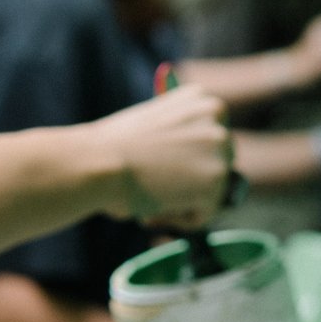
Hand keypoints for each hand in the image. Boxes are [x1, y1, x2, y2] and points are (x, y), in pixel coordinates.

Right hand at [96, 86, 230, 227]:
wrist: (99, 162)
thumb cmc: (110, 148)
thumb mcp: (151, 125)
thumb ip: (177, 136)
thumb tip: (190, 167)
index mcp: (202, 102)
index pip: (212, 143)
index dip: (186, 160)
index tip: (159, 163)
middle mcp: (218, 121)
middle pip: (218, 167)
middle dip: (189, 182)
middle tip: (153, 184)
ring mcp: (221, 151)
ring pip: (210, 193)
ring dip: (182, 201)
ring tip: (150, 194)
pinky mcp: (217, 182)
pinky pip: (203, 215)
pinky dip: (179, 220)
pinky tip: (155, 206)